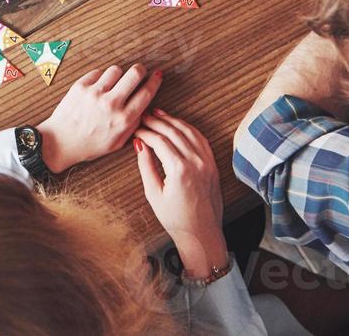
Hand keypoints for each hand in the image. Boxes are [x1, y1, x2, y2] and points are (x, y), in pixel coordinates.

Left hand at [38, 63, 162, 173]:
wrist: (60, 142)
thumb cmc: (90, 144)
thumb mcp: (118, 142)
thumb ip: (134, 125)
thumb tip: (145, 107)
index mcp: (123, 120)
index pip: (146, 93)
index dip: (154, 81)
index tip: (157, 75)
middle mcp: (111, 104)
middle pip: (134, 73)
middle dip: (140, 70)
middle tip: (139, 71)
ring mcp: (94, 93)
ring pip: (116, 70)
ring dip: (118, 75)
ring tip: (114, 84)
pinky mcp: (80, 86)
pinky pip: (97, 72)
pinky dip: (99, 78)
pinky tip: (97, 88)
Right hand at [134, 108, 229, 278]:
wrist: (202, 233)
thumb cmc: (176, 219)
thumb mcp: (153, 194)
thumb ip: (146, 166)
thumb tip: (139, 144)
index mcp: (179, 170)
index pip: (159, 140)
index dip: (145, 132)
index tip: (136, 129)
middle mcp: (196, 162)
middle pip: (174, 131)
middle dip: (157, 121)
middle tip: (143, 117)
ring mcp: (207, 162)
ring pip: (188, 131)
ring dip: (173, 121)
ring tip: (159, 115)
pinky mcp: (212, 164)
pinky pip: (200, 139)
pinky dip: (188, 129)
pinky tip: (178, 125)